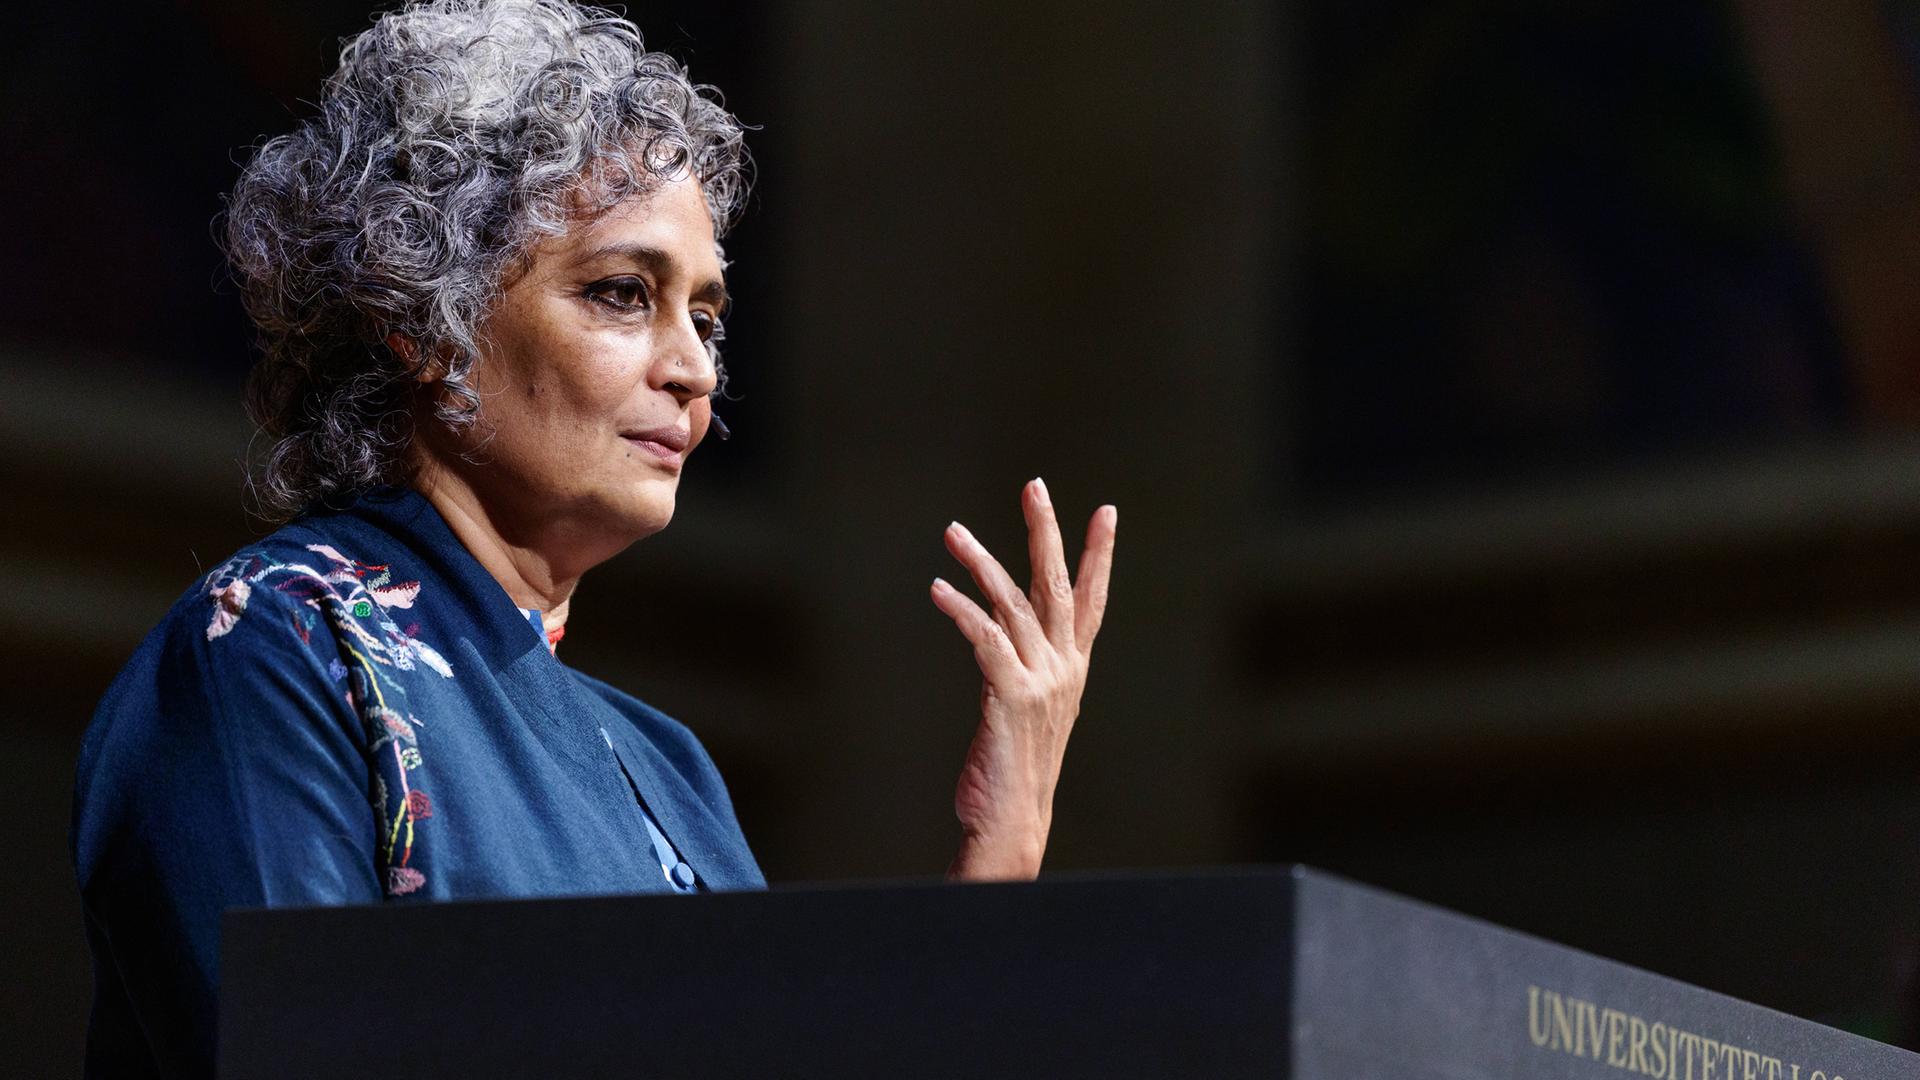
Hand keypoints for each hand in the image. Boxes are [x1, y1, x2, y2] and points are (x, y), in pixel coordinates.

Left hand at [929, 478, 1116, 880]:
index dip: (1098, 554)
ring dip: (981, 562)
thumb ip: (1023, 666)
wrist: (1012, 821)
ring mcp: (1042, 681)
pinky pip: (986, 638)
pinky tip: (937, 590)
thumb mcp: (1027, 709)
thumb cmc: (1012, 769)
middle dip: (1047, 532)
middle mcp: (1065, 668)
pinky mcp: (1012, 696)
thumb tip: (1001, 628)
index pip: (1092, 600)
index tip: (1106, 511)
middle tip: (1034, 485)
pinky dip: (961, 610)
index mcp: (1073, 669)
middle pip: (1058, 585)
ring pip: (1013, 604)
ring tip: (953, 531)